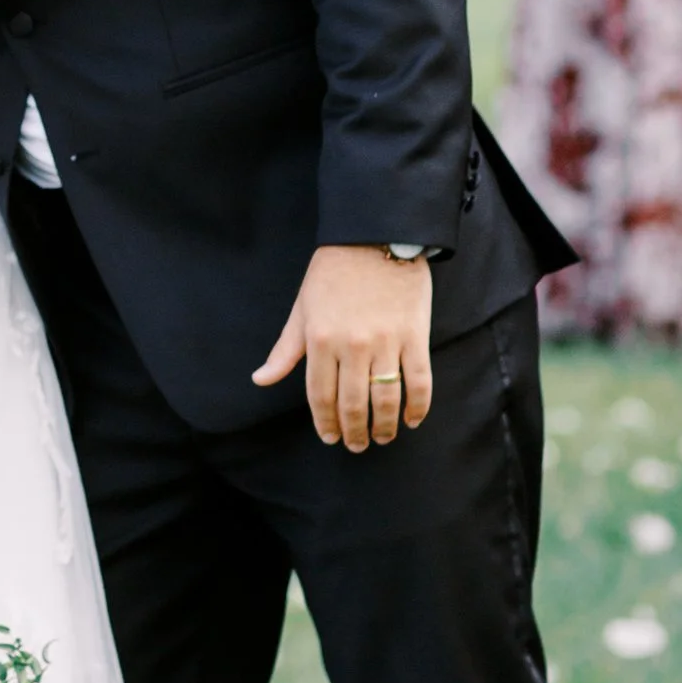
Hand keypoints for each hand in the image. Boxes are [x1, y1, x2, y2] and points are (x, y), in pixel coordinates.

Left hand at [250, 245, 433, 452]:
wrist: (374, 236)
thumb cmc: (332, 272)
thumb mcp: (302, 309)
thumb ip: (285, 350)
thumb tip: (261, 380)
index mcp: (321, 340)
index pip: (320, 395)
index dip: (325, 422)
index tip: (330, 437)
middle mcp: (352, 346)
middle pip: (353, 404)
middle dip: (354, 432)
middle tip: (357, 445)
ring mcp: (386, 342)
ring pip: (386, 399)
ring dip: (385, 426)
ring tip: (383, 437)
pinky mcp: (416, 337)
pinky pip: (420, 381)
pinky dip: (418, 407)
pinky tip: (412, 420)